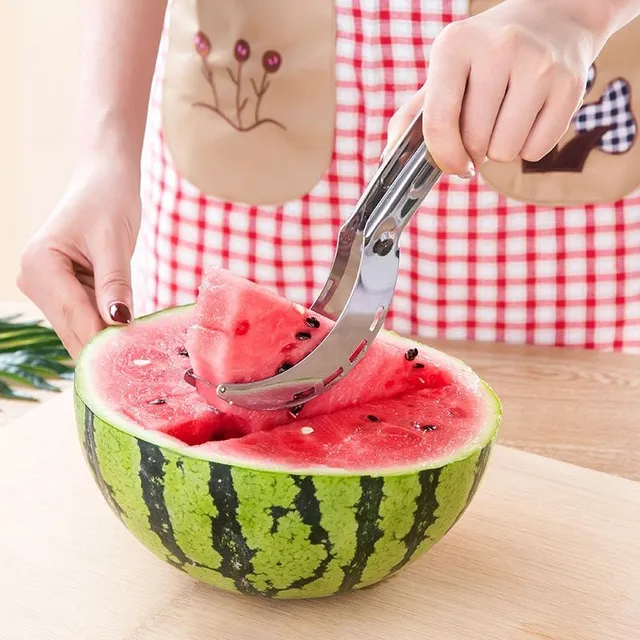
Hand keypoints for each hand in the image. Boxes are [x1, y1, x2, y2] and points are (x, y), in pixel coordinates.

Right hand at [18, 157, 140, 358]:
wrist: (103, 182)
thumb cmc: (108, 201)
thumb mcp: (114, 241)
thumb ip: (114, 283)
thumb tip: (118, 321)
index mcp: (40, 264)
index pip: (74, 314)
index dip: (102, 341)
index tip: (130, 361)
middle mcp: (34, 280)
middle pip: (73, 328)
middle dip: (105, 346)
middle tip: (141, 364)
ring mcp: (46, 289)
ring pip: (79, 329)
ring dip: (107, 340)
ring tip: (140, 353)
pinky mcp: (62, 292)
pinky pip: (86, 319)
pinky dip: (107, 328)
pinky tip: (129, 337)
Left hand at [385, 0, 608, 175]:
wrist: (553, 19)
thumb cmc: (485, 57)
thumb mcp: (445, 71)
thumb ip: (415, 115)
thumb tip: (390, 158)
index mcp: (454, 45)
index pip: (439, 120)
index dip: (443, 155)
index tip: (452, 165)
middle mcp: (499, 47)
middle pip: (474, 141)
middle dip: (474, 148)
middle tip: (483, 126)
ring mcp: (539, 64)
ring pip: (505, 150)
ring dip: (501, 149)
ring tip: (505, 118)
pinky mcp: (570, 84)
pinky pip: (536, 150)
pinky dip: (528, 147)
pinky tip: (530, 117)